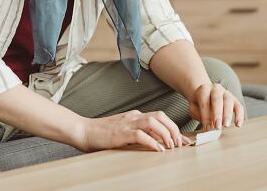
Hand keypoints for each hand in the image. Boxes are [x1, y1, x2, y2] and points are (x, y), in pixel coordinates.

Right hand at [75, 110, 191, 152]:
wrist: (83, 131)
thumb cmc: (102, 134)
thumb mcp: (124, 131)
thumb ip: (138, 132)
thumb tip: (155, 142)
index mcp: (135, 116)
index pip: (160, 117)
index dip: (173, 127)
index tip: (182, 139)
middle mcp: (134, 116)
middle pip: (161, 116)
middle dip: (174, 129)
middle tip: (179, 144)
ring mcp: (127, 123)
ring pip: (154, 122)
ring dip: (166, 134)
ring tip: (171, 147)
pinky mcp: (121, 133)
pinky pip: (141, 135)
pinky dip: (152, 142)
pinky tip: (158, 150)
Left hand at [188, 82, 244, 129]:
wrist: (206, 94)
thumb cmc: (199, 103)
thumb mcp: (194, 107)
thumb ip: (198, 115)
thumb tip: (208, 127)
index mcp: (204, 89)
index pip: (204, 102)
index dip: (205, 115)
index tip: (206, 127)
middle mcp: (216, 89)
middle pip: (217, 100)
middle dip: (217, 114)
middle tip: (217, 126)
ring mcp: (226, 93)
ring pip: (228, 101)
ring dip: (227, 115)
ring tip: (226, 125)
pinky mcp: (234, 99)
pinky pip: (239, 106)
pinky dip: (239, 115)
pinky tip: (238, 124)